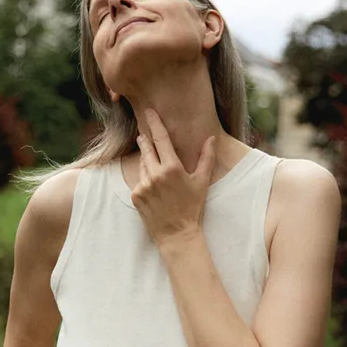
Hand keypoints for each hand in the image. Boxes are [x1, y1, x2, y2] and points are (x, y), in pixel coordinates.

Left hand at [132, 108, 215, 248]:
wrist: (176, 234)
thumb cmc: (192, 207)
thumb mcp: (201, 182)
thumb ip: (206, 158)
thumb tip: (210, 138)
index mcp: (172, 168)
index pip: (161, 139)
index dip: (154, 123)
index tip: (148, 112)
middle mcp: (155, 174)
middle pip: (147, 148)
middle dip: (145, 140)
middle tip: (144, 132)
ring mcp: (143, 185)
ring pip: (142, 164)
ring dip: (147, 161)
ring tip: (157, 168)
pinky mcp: (135, 195)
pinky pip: (139, 180)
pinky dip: (144, 179)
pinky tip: (154, 187)